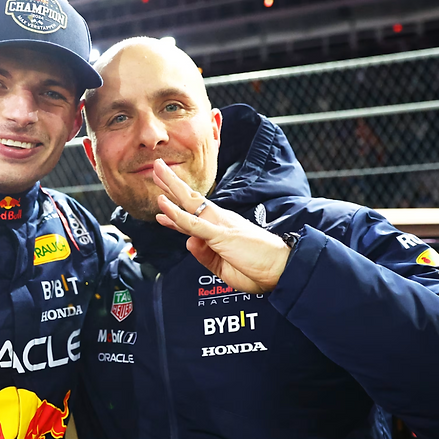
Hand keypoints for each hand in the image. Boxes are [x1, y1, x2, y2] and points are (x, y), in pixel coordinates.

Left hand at [152, 159, 289, 293]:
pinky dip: (177, 214)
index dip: (175, 209)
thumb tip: (189, 243)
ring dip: (171, 187)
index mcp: (222, 229)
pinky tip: (163, 206)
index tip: (161, 203)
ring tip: (157, 171)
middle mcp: (221, 221)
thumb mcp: (224, 266)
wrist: (282, 270)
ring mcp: (220, 225)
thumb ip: (206, 255)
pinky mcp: (221, 235)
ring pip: (190, 203)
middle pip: (191, 200)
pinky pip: (194, 224)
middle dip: (172, 184)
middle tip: (157, 169)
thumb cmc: (258, 268)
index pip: (194, 216)